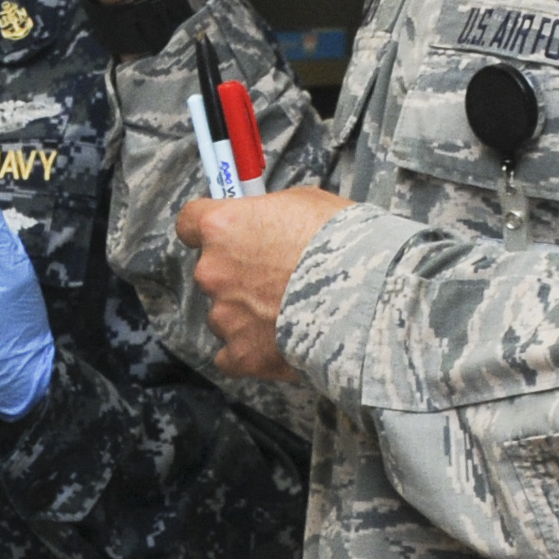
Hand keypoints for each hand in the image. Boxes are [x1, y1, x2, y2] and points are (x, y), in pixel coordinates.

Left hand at [173, 187, 353, 379]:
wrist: (369, 293)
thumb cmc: (343, 241)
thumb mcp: (306, 202)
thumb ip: (271, 213)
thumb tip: (267, 222)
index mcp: (223, 228)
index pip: (189, 222)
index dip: (207, 229)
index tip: (223, 234)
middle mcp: (213, 271)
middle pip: (213, 272)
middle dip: (239, 274)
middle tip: (278, 277)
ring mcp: (225, 315)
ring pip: (225, 313)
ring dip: (248, 313)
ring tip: (290, 312)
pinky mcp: (242, 353)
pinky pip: (232, 355)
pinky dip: (251, 351)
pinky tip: (277, 344)